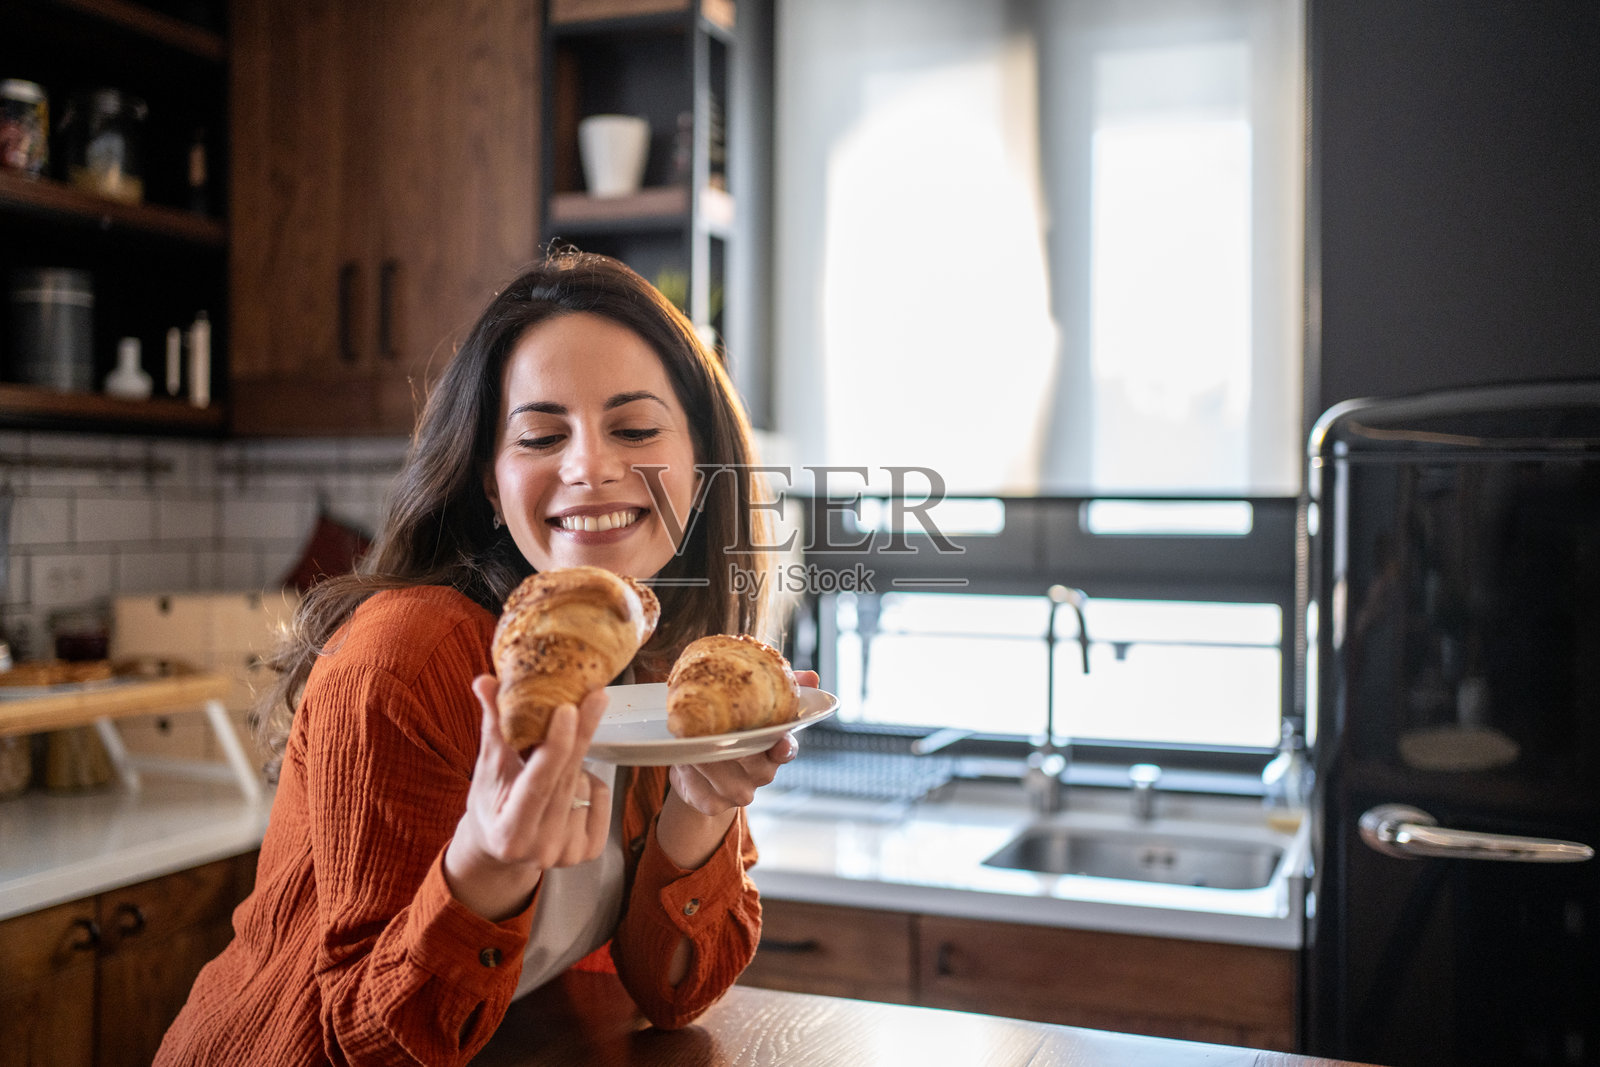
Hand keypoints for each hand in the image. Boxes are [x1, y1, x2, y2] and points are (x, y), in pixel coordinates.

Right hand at [443, 677, 611, 919]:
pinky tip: (570, 785)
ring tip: (553, 768)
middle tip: (595, 694)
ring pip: (584, 785)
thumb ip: (493, 725)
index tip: (569, 709)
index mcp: (509, 831)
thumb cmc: (491, 804)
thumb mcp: (488, 768)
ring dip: (575, 764)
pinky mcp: (590, 851)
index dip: (556, 746)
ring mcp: (568, 853)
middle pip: (567, 779)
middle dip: (582, 734)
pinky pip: (601, 796)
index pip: (538, 783)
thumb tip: (485, 681)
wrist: (502, 849)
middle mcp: (541, 849)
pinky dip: (591, 782)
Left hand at [666, 668, 817, 816]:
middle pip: (754, 763)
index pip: (787, 750)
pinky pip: (703, 791)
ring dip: (708, 758)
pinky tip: (684, 760)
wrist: (694, 766)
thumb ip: (778, 689)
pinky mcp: (713, 804)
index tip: (780, 741)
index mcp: (775, 749)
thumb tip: (811, 677)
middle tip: (716, 730)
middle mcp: (762, 773)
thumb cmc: (728, 731)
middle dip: (734, 745)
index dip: (784, 747)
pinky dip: (691, 774)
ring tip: (691, 740)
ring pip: (727, 779)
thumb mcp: (750, 707)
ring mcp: (740, 792)